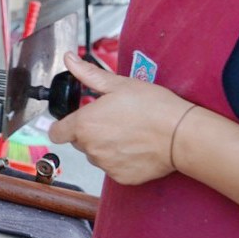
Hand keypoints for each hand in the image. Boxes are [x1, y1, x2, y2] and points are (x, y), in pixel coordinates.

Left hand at [47, 53, 195, 185]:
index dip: (64, 125)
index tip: (75, 121)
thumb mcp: (119, 84)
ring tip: (128, 133)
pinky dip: (121, 160)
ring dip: (105, 147)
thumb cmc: (154, 108)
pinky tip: (136, 148)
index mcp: (85, 124)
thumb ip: (88, 75)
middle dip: (89, 133)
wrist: (181, 134)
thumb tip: (70, 60)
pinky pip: (113, 168)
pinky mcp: (121, 177)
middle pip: (79, 142)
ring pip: (96, 155)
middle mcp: (91, 148)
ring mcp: (106, 164)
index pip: (56, 132)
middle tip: (113, 121)